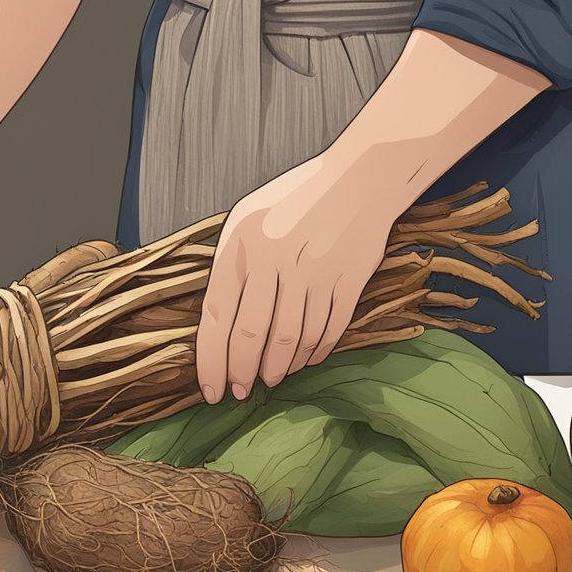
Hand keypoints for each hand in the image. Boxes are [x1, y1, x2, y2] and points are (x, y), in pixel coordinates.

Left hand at [196, 158, 399, 402]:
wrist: (358, 178)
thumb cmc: (293, 203)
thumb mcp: (246, 221)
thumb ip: (230, 268)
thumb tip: (216, 328)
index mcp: (242, 245)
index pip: (217, 317)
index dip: (213, 361)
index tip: (213, 391)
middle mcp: (275, 258)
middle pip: (254, 334)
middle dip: (243, 373)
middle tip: (241, 393)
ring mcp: (314, 268)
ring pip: (293, 337)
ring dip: (279, 367)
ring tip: (271, 378)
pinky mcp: (349, 277)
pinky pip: (329, 328)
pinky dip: (316, 352)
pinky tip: (305, 361)